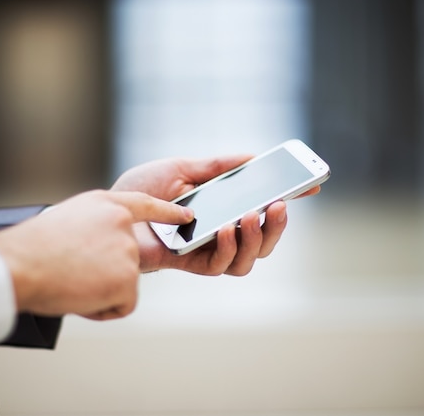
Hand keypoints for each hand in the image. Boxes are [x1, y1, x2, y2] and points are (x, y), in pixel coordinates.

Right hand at [0, 190, 192, 319]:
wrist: (20, 265)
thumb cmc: (32, 248)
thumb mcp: (68, 219)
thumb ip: (95, 226)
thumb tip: (104, 248)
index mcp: (106, 204)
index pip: (145, 205)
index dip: (168, 212)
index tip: (188, 216)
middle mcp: (122, 224)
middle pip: (129, 259)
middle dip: (105, 273)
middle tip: (74, 271)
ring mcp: (128, 250)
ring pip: (125, 283)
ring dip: (101, 291)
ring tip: (72, 281)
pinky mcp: (128, 278)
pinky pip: (124, 304)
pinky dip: (103, 309)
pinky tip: (80, 295)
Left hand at [112, 156, 320, 275]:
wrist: (111, 209)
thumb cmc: (144, 189)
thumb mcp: (184, 168)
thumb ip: (218, 166)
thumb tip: (255, 157)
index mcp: (224, 207)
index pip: (264, 207)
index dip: (290, 198)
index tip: (313, 184)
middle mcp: (222, 232)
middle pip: (265, 240)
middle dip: (278, 226)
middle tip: (280, 205)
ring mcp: (209, 250)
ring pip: (249, 259)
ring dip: (257, 239)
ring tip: (250, 216)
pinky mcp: (192, 263)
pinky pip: (221, 266)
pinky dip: (228, 248)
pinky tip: (225, 229)